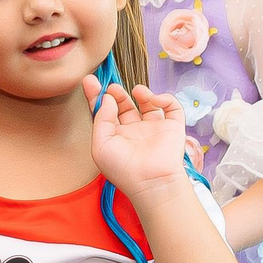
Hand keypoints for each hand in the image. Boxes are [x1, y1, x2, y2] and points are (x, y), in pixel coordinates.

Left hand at [82, 78, 189, 200]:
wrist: (151, 181)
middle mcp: (134, 132)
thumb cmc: (123, 169)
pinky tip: (154, 99)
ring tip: (136, 91)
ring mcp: (154, 129)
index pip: (105, 112)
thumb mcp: (100, 145)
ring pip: (148, 104)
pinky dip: (165, 98)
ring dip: (142, 92)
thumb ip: (101, 118)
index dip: (97, 96)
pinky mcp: (173, 127)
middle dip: (117, 93)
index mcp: (116, 137)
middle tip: (112, 87)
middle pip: (124, 105)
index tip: (90, 82)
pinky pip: (172, 107)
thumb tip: (107, 98)